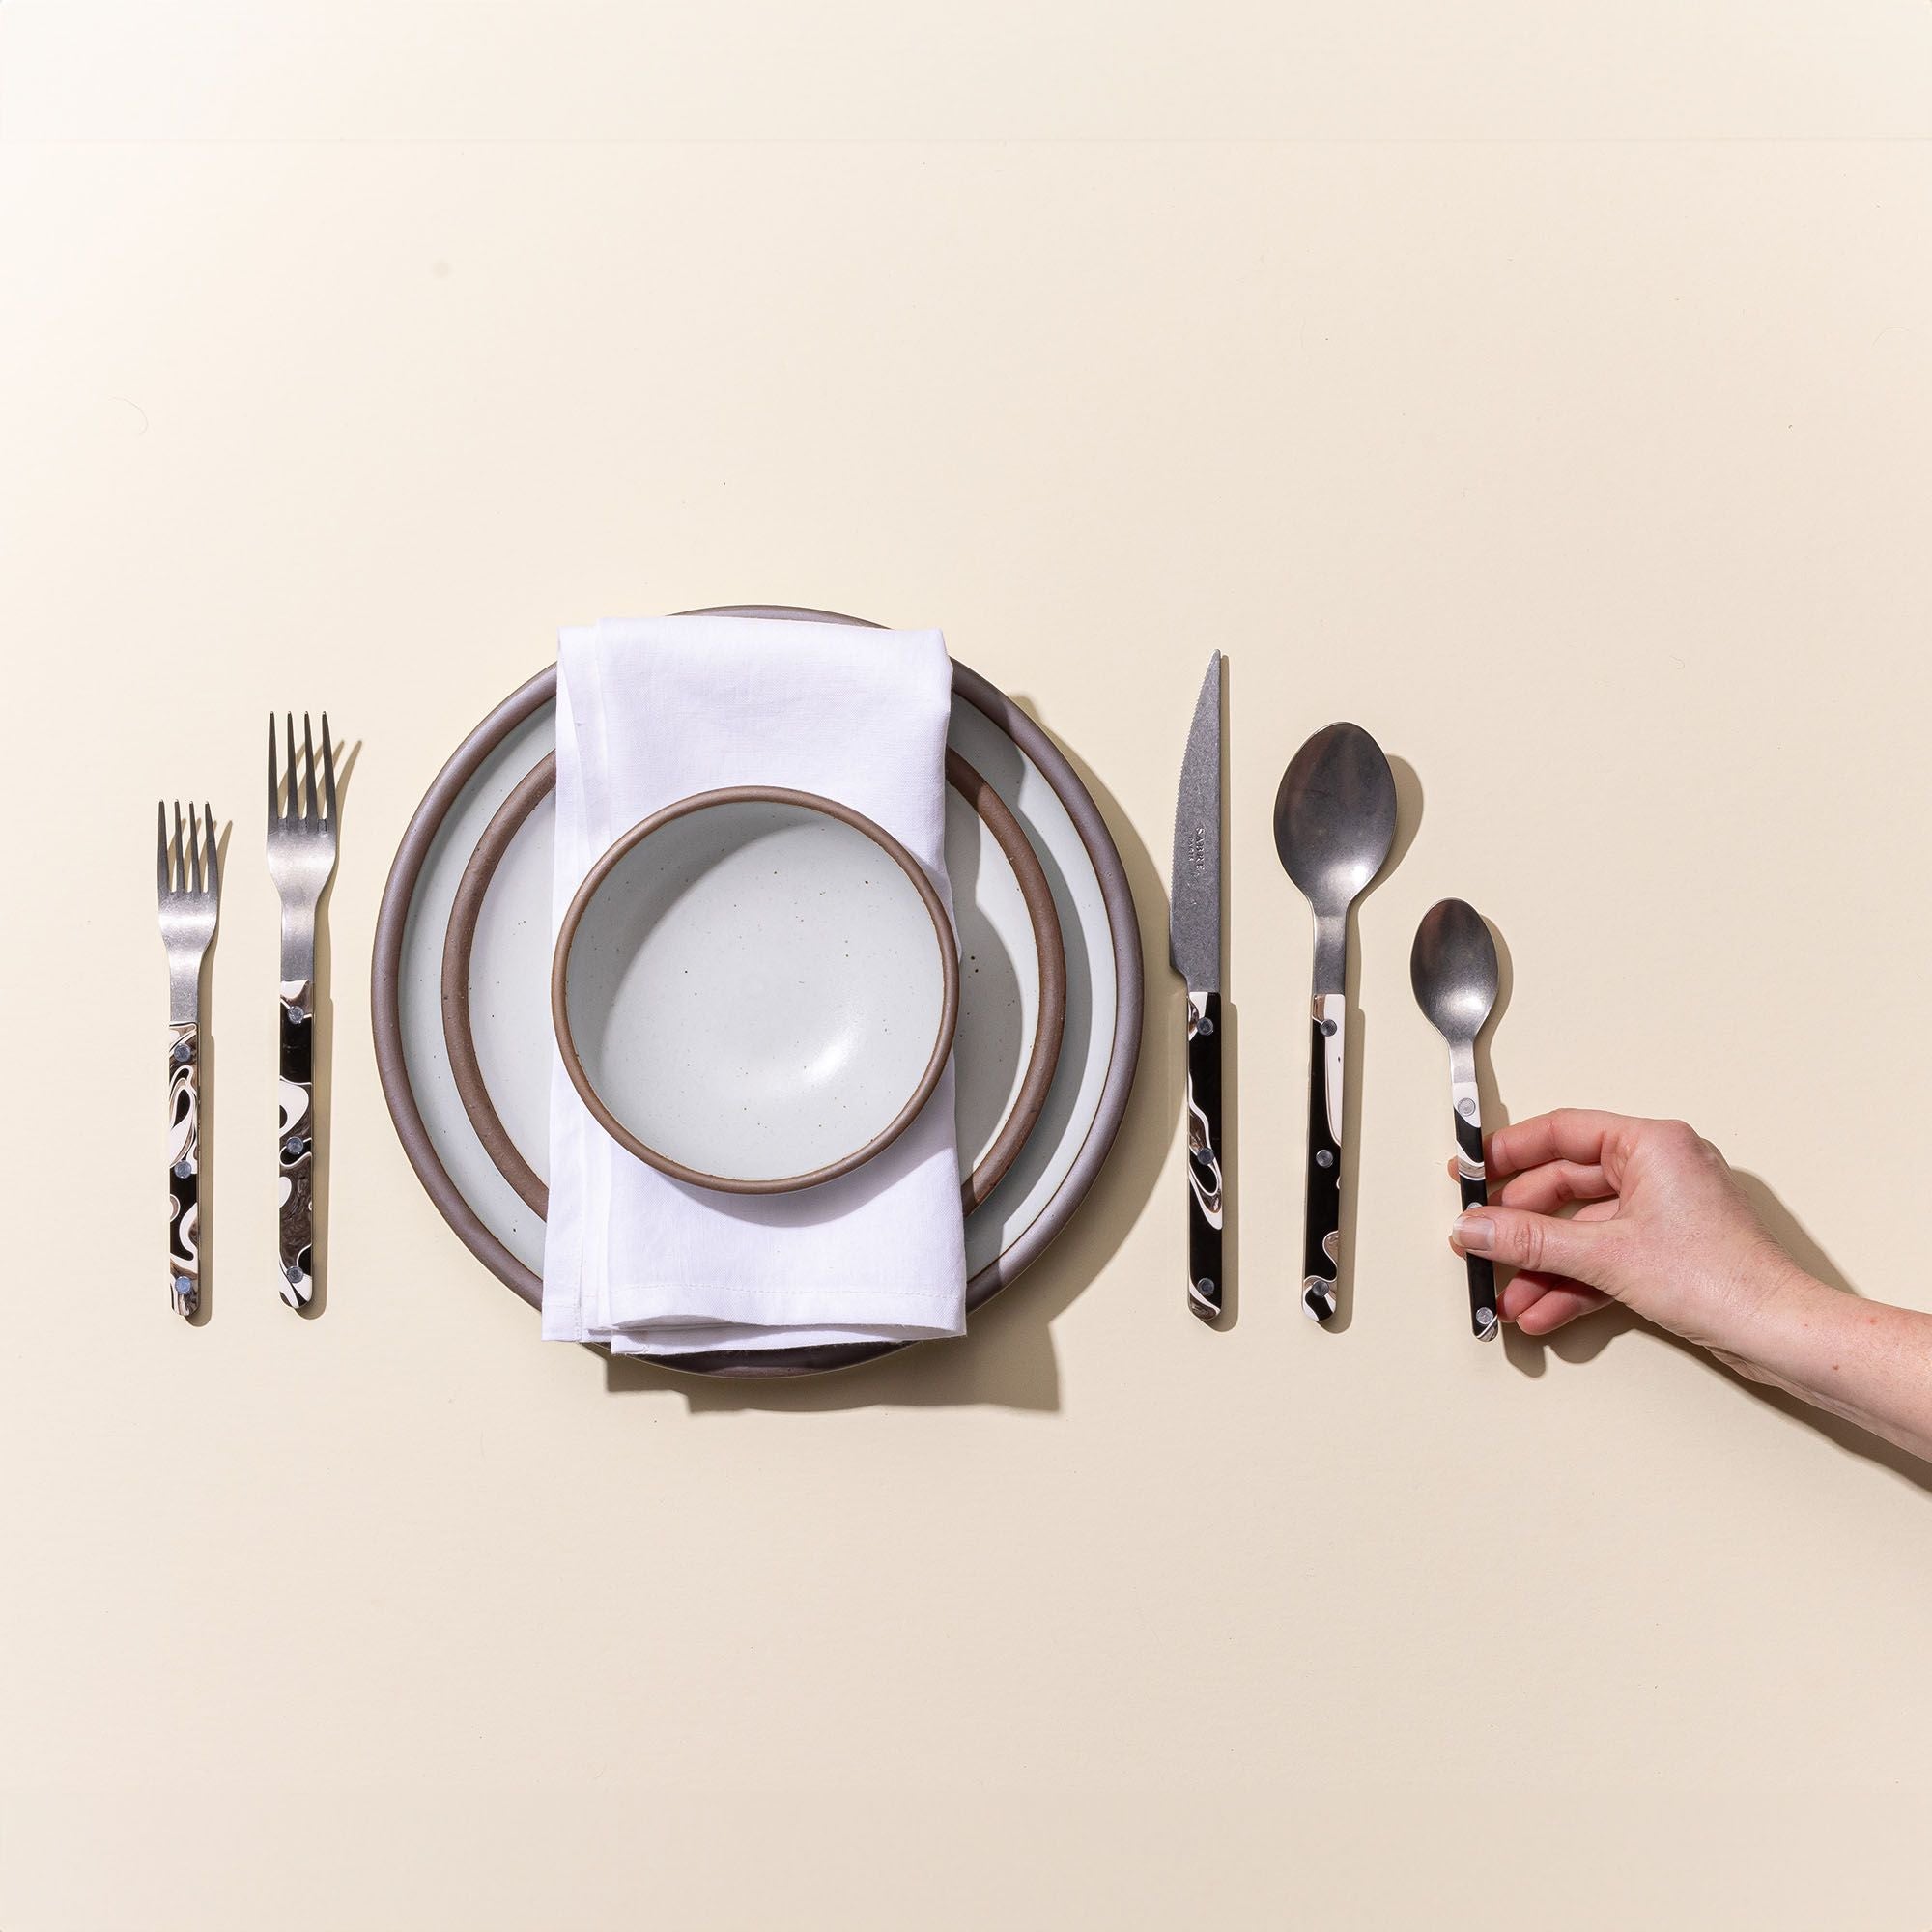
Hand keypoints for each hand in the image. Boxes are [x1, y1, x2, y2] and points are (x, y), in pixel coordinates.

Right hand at [1449, 1109, 1807, 1356]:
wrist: (1777, 1333)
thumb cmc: (1723, 1278)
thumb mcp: (1606, 1255)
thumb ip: (1530, 1239)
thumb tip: (1476, 1226)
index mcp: (1652, 1144)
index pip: (1562, 1131)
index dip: (1509, 1151)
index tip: (1470, 1171)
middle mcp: (1659, 1170)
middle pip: (1565, 1185)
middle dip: (1520, 1224)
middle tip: (1479, 1239)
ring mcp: (1663, 1212)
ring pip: (1582, 1229)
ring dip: (1541, 1265)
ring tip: (1507, 1293)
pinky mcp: (1666, 1252)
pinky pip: (1602, 1258)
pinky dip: (1571, 1283)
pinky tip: (1542, 1309)